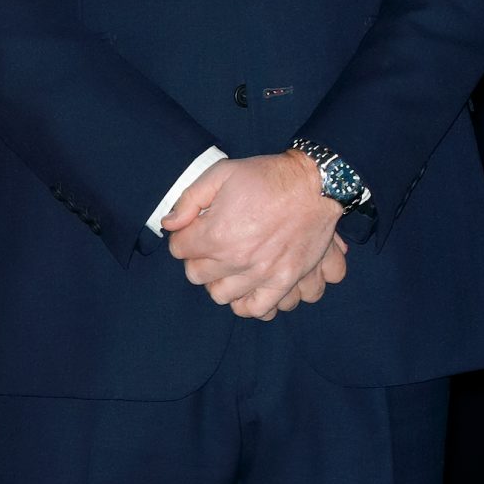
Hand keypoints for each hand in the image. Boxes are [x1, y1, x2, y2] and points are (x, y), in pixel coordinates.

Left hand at [161, 150, 345, 319]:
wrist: (315, 184)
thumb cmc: (267, 177)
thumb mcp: (221, 173)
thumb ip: (189, 200)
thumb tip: (169, 224)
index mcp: (216, 233)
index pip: (179, 249)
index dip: (183, 237)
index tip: (193, 230)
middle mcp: (236, 259)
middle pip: (196, 275)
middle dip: (198, 259)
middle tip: (210, 246)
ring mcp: (261, 273)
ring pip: (221, 295)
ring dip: (219, 281)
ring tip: (227, 267)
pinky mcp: (284, 281)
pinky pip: (258, 309)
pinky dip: (248, 304)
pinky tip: (246, 289)